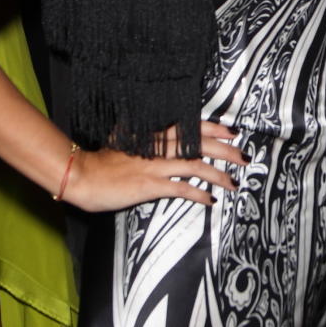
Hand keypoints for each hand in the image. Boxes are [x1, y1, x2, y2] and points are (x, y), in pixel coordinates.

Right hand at [65, 121, 246, 211]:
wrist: (82, 175)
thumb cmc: (101, 162)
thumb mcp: (123, 140)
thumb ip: (140, 136)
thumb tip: (149, 131)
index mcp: (152, 136)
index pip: (189, 127)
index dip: (213, 128)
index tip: (231, 131)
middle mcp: (158, 148)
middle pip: (199, 144)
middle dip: (225, 149)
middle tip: (243, 156)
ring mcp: (155, 166)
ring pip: (196, 165)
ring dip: (218, 173)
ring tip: (234, 181)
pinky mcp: (151, 185)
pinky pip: (181, 188)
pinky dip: (198, 193)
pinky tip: (210, 199)